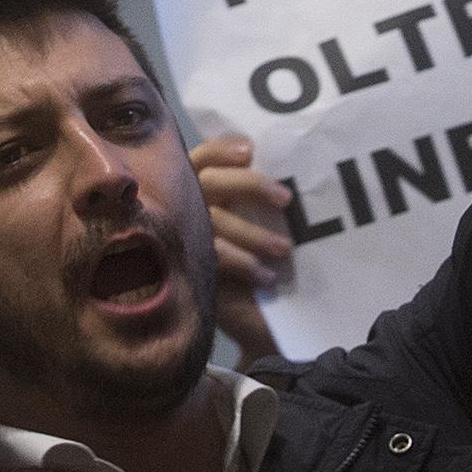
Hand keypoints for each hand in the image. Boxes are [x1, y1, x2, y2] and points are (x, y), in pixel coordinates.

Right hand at [193, 133, 287, 366]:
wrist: (260, 321)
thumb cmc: (263, 262)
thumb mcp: (262, 224)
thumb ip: (257, 196)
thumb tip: (284, 162)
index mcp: (203, 192)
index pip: (203, 158)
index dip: (221, 150)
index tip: (251, 152)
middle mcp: (189, 211)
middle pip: (208, 181)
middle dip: (249, 185)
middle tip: (285, 198)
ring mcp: (186, 241)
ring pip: (213, 220)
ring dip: (253, 232)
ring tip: (284, 249)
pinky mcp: (191, 271)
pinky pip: (214, 256)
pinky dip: (244, 262)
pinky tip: (267, 275)